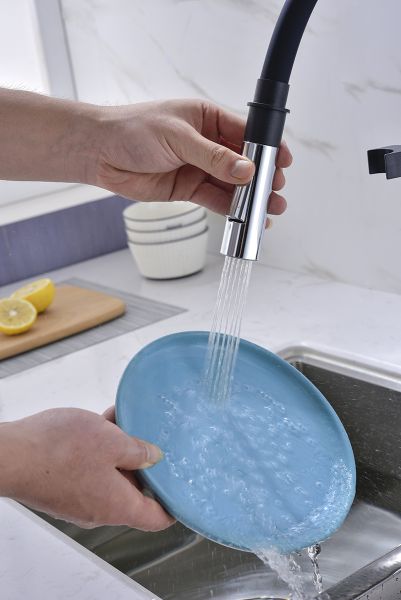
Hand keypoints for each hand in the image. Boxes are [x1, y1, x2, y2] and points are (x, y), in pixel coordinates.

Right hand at [0, 408, 173, 529]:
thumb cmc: (59, 452)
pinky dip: (99, 449)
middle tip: (156, 440)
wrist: (11, 455)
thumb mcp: (111, 442)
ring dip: (120, 450)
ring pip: (110, 475)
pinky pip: (89, 469)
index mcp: (118, 505)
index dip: (173, 505)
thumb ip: (138, 450)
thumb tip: (154, 457)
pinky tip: (102, 422)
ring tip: (127, 421)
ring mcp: (79, 498)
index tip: (184, 488)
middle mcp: (99, 508)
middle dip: (145, 465)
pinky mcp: (62, 485)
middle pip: (133, 492)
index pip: (156, 518)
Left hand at [90, 99, 291, 215]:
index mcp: (207, 118)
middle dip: (262, 178)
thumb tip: (246, 170)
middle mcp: (207, 143)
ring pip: (232, 184)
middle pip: (243, 162)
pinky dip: (231, 209)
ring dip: (250, 198)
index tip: (283, 163)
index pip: (246, 132)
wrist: (99, 153)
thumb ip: (213, 157)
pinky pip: (215, 199)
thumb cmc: (132, 130)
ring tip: (270, 210)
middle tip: (277, 192)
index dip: (267, 148)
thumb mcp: (178, 137)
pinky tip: (247, 218)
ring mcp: (198, 167)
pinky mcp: (188, 188)